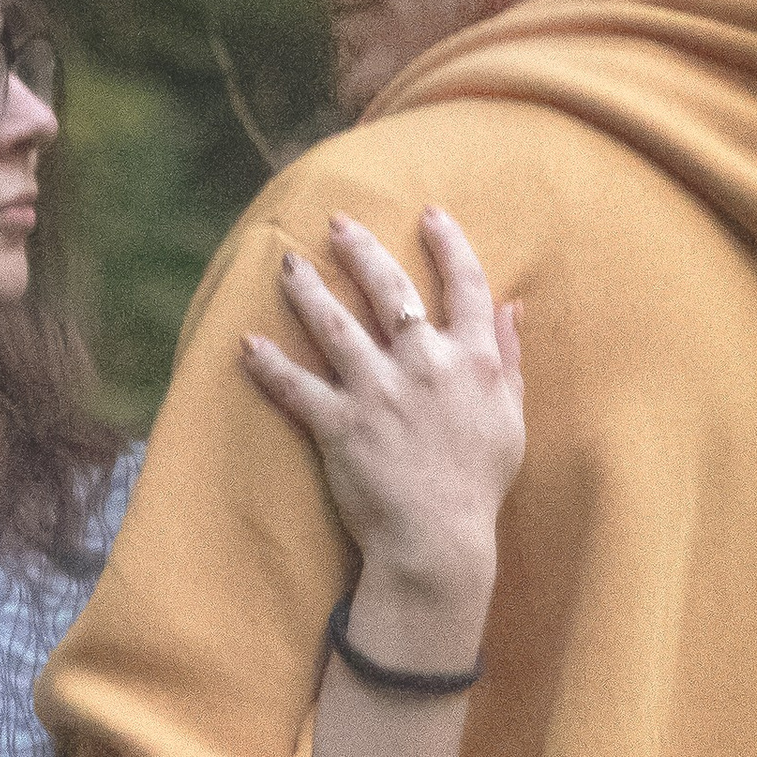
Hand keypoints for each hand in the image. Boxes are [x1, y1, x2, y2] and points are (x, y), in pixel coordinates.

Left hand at [242, 209, 523, 646]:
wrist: (439, 540)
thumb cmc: (478, 484)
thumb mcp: (510, 417)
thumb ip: (508, 357)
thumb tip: (510, 307)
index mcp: (472, 361)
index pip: (466, 286)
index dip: (448, 245)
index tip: (430, 216)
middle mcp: (423, 364)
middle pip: (389, 290)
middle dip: (361, 250)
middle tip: (337, 224)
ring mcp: (377, 391)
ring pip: (335, 325)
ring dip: (307, 291)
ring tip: (287, 266)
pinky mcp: (338, 423)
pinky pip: (295, 386)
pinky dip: (268, 365)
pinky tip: (246, 344)